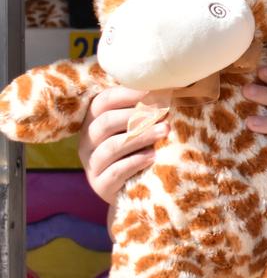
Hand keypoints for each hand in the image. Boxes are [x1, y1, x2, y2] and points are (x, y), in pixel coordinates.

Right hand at [79, 87, 159, 202]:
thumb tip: (167, 88)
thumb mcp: (138, 128)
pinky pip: (114, 172)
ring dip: (140, 137)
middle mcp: (87, 142)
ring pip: (110, 147)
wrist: (134, 189)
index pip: (103, 101)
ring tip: (164, 131)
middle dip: (136, 116)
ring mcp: (92, 165)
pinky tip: (152, 156)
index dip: (127, 94)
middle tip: (163, 112)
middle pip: (105, 123)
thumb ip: (144, 110)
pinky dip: (134, 162)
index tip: (154, 91)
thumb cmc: (139, 149)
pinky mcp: (100, 185)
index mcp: (94, 121)